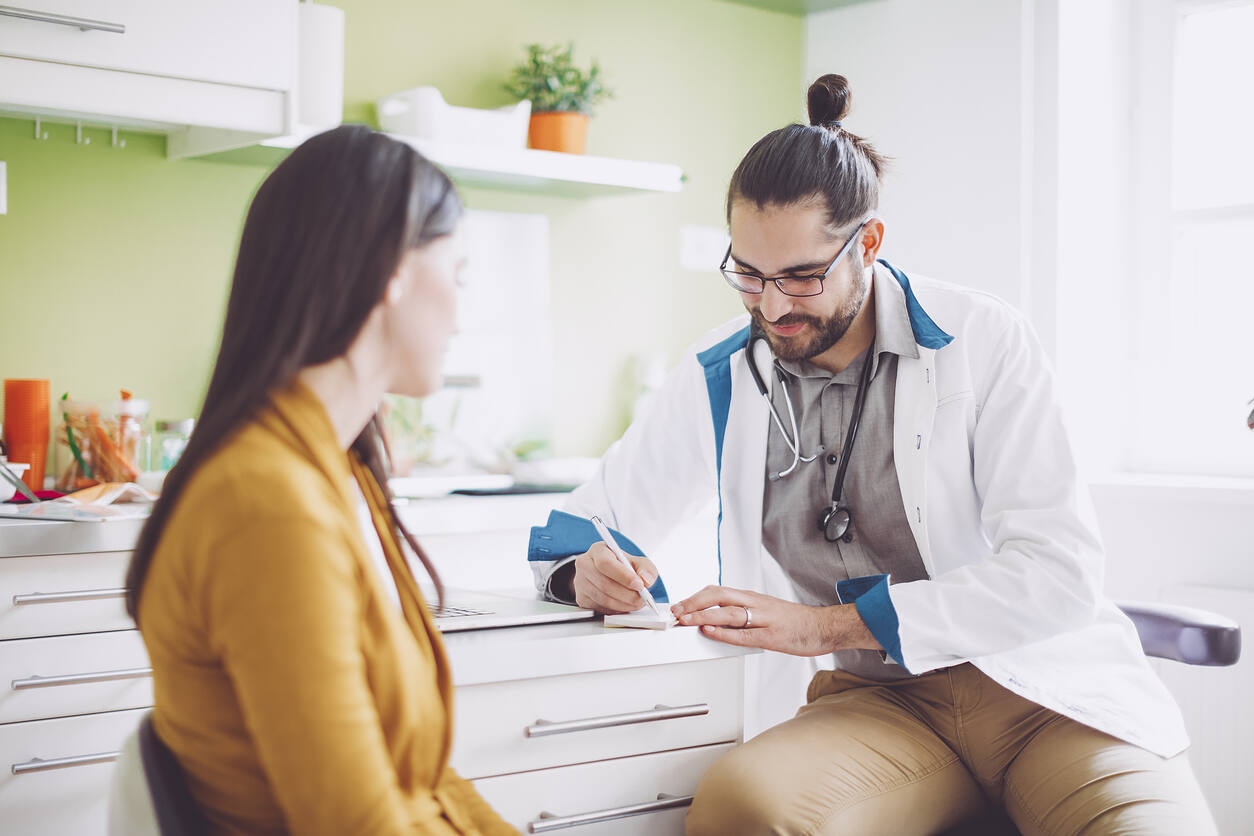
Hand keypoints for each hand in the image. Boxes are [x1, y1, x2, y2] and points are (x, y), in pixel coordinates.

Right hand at [572, 544, 657, 613]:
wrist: (608, 575)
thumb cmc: (622, 566)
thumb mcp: (637, 562)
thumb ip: (646, 569)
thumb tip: (646, 580)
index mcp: (598, 551)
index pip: (606, 563)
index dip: (623, 576)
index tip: (639, 585)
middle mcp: (585, 565)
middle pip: (605, 584)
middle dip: (628, 594)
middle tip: (642, 598)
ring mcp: (580, 583)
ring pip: (603, 599)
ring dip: (624, 604)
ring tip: (637, 602)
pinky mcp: (582, 599)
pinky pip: (600, 608)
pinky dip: (617, 610)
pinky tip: (625, 605)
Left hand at [671, 586, 878, 656]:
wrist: (823, 626)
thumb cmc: (795, 622)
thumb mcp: (765, 612)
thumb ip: (742, 615)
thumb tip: (717, 622)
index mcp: (752, 598)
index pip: (717, 592)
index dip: (695, 597)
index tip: (680, 605)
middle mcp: (755, 603)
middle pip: (718, 596)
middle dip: (693, 603)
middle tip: (676, 611)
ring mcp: (763, 619)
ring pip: (727, 613)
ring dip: (702, 616)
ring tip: (685, 621)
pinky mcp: (771, 636)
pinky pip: (743, 633)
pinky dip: (723, 633)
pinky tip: (709, 632)